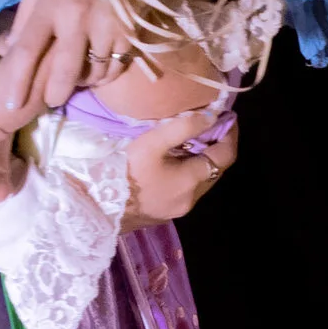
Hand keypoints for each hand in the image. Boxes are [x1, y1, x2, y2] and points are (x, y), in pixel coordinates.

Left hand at [0, 0, 147, 118]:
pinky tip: (99, 69)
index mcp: (50, 5)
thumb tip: (7, 48)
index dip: (18, 81)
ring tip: (77, 77)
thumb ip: (24, 15)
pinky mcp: (129, 34)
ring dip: (83, 82)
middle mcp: (77, 18)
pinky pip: (115, 68)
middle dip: (55, 93)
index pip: (28, 49)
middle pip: (65, 70)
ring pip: (93, 73)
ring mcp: (106, 27)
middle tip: (51, 100)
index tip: (9, 105)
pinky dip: (105, 75)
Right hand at [119, 104, 237, 225]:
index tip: (228, 116)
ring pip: (200, 181)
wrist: (97, 205)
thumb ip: (182, 127)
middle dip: (216, 146)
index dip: (230, 134)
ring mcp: (178, 209)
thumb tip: (210, 116)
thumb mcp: (151, 142)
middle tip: (209, 123)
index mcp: (191, 182)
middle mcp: (190, 200)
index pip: (226, 157)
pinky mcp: (165, 213)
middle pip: (215, 170)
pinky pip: (186, 189)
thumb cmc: (123, 171)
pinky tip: (173, 161)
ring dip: (201, 160)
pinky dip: (187, 172)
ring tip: (190, 139)